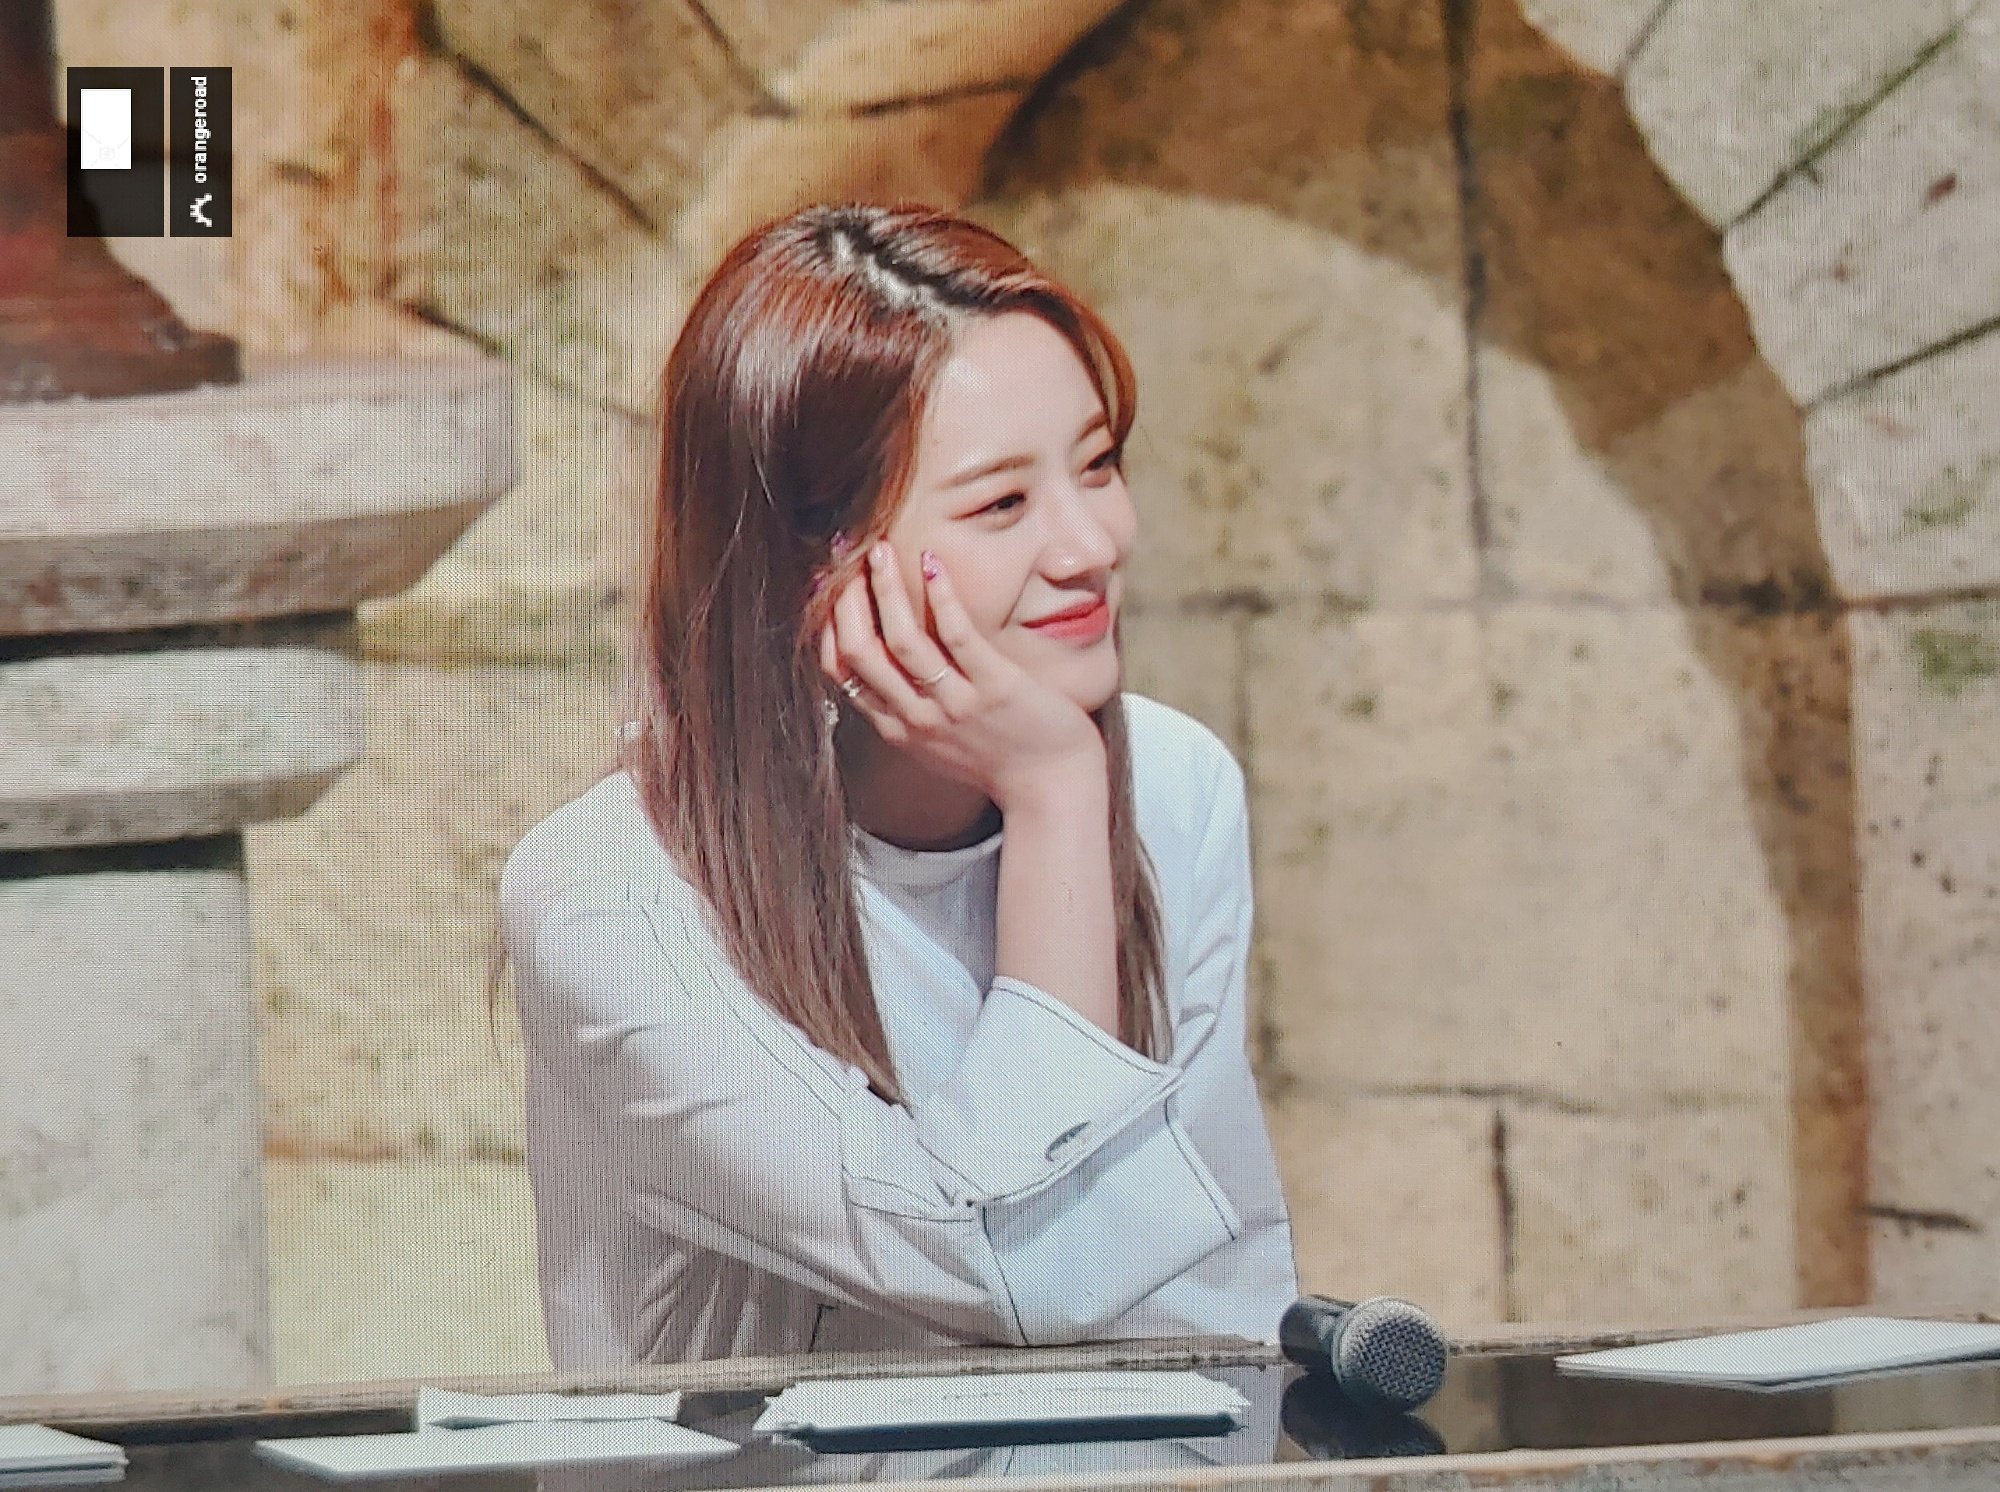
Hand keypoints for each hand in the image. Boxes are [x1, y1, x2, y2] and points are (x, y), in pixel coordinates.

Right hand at [816, 539, 1104, 809]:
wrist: (1053, 790)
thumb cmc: (1001, 758)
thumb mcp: (938, 742)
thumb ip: (908, 708)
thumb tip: (888, 662)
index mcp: (899, 729)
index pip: (842, 671)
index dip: (828, 623)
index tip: (825, 585)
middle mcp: (919, 718)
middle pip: (861, 651)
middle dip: (846, 598)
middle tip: (848, 556)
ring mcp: (956, 705)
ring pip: (901, 640)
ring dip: (885, 588)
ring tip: (881, 550)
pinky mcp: (996, 689)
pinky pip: (957, 636)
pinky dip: (940, 596)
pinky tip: (932, 564)